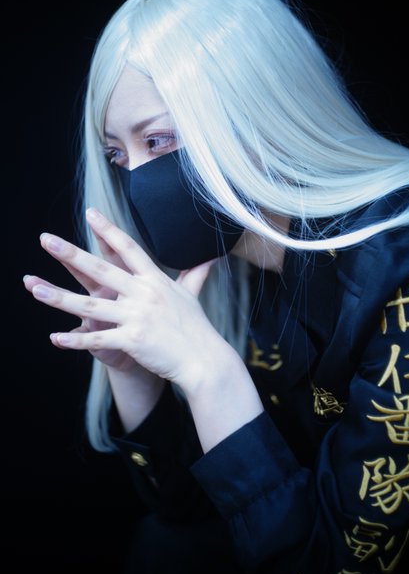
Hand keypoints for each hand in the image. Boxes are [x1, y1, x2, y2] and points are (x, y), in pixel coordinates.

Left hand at [24, 208, 227, 392]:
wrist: (204, 360)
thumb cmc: (197, 328)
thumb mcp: (193, 295)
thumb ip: (195, 274)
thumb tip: (209, 257)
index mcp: (155, 280)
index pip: (128, 248)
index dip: (108, 230)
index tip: (90, 213)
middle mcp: (143, 294)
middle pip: (101, 269)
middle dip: (71, 253)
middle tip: (46, 240)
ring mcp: (137, 316)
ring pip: (90, 305)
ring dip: (60, 297)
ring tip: (35, 288)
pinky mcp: (132, 340)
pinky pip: (98, 339)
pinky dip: (75, 340)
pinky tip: (55, 337)